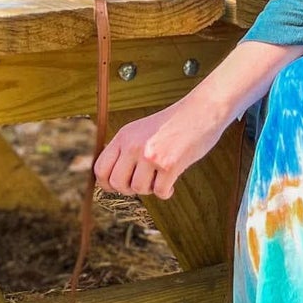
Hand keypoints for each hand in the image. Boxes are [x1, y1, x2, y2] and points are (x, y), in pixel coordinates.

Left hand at [93, 94, 231, 199]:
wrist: (202, 111)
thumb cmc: (175, 122)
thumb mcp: (142, 129)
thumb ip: (127, 148)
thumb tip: (114, 178)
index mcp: (124, 135)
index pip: (101, 168)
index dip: (107, 183)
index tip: (117, 187)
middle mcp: (134, 145)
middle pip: (117, 183)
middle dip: (129, 189)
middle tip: (143, 184)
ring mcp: (151, 155)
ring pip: (138, 189)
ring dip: (150, 189)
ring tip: (160, 179)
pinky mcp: (170, 164)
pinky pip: (160, 192)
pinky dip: (166, 192)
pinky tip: (171, 184)